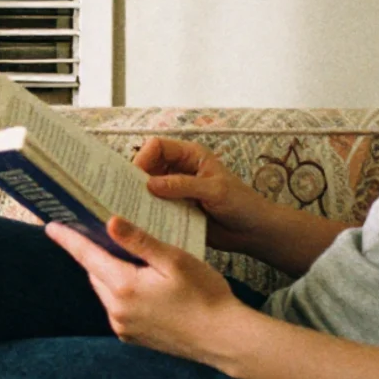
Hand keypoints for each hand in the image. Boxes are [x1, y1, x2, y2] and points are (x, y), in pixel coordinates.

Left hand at [46, 216, 244, 362]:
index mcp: (124, 287)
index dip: (68, 239)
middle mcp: (117, 311)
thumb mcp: (174, 260)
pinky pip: (118, 308)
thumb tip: (110, 221)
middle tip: (101, 233)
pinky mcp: (133, 338)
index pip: (87, 256)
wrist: (226, 340)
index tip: (51, 227)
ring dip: (110, 274)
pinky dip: (122, 293)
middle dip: (96, 254)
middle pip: (95, 273)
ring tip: (129, 257)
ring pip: (106, 291)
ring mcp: (123, 327)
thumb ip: (139, 241)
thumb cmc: (206, 296)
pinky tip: (143, 285)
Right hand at [132, 137, 276, 254]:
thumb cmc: (242, 204)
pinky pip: (155, 208)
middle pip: (148, 166)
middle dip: (136, 178)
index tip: (136, 176)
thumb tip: (151, 184)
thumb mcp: (215, 190)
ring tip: (130, 208)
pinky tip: (142, 221)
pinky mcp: (175, 209)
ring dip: (140, 197)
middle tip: (125, 194)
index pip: (157, 146)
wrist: (253, 231)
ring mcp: (176, 191)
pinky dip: (148, 213)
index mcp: (190, 156)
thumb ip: (183, 185)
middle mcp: (179, 170)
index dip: (144, 157)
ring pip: (148, 188)